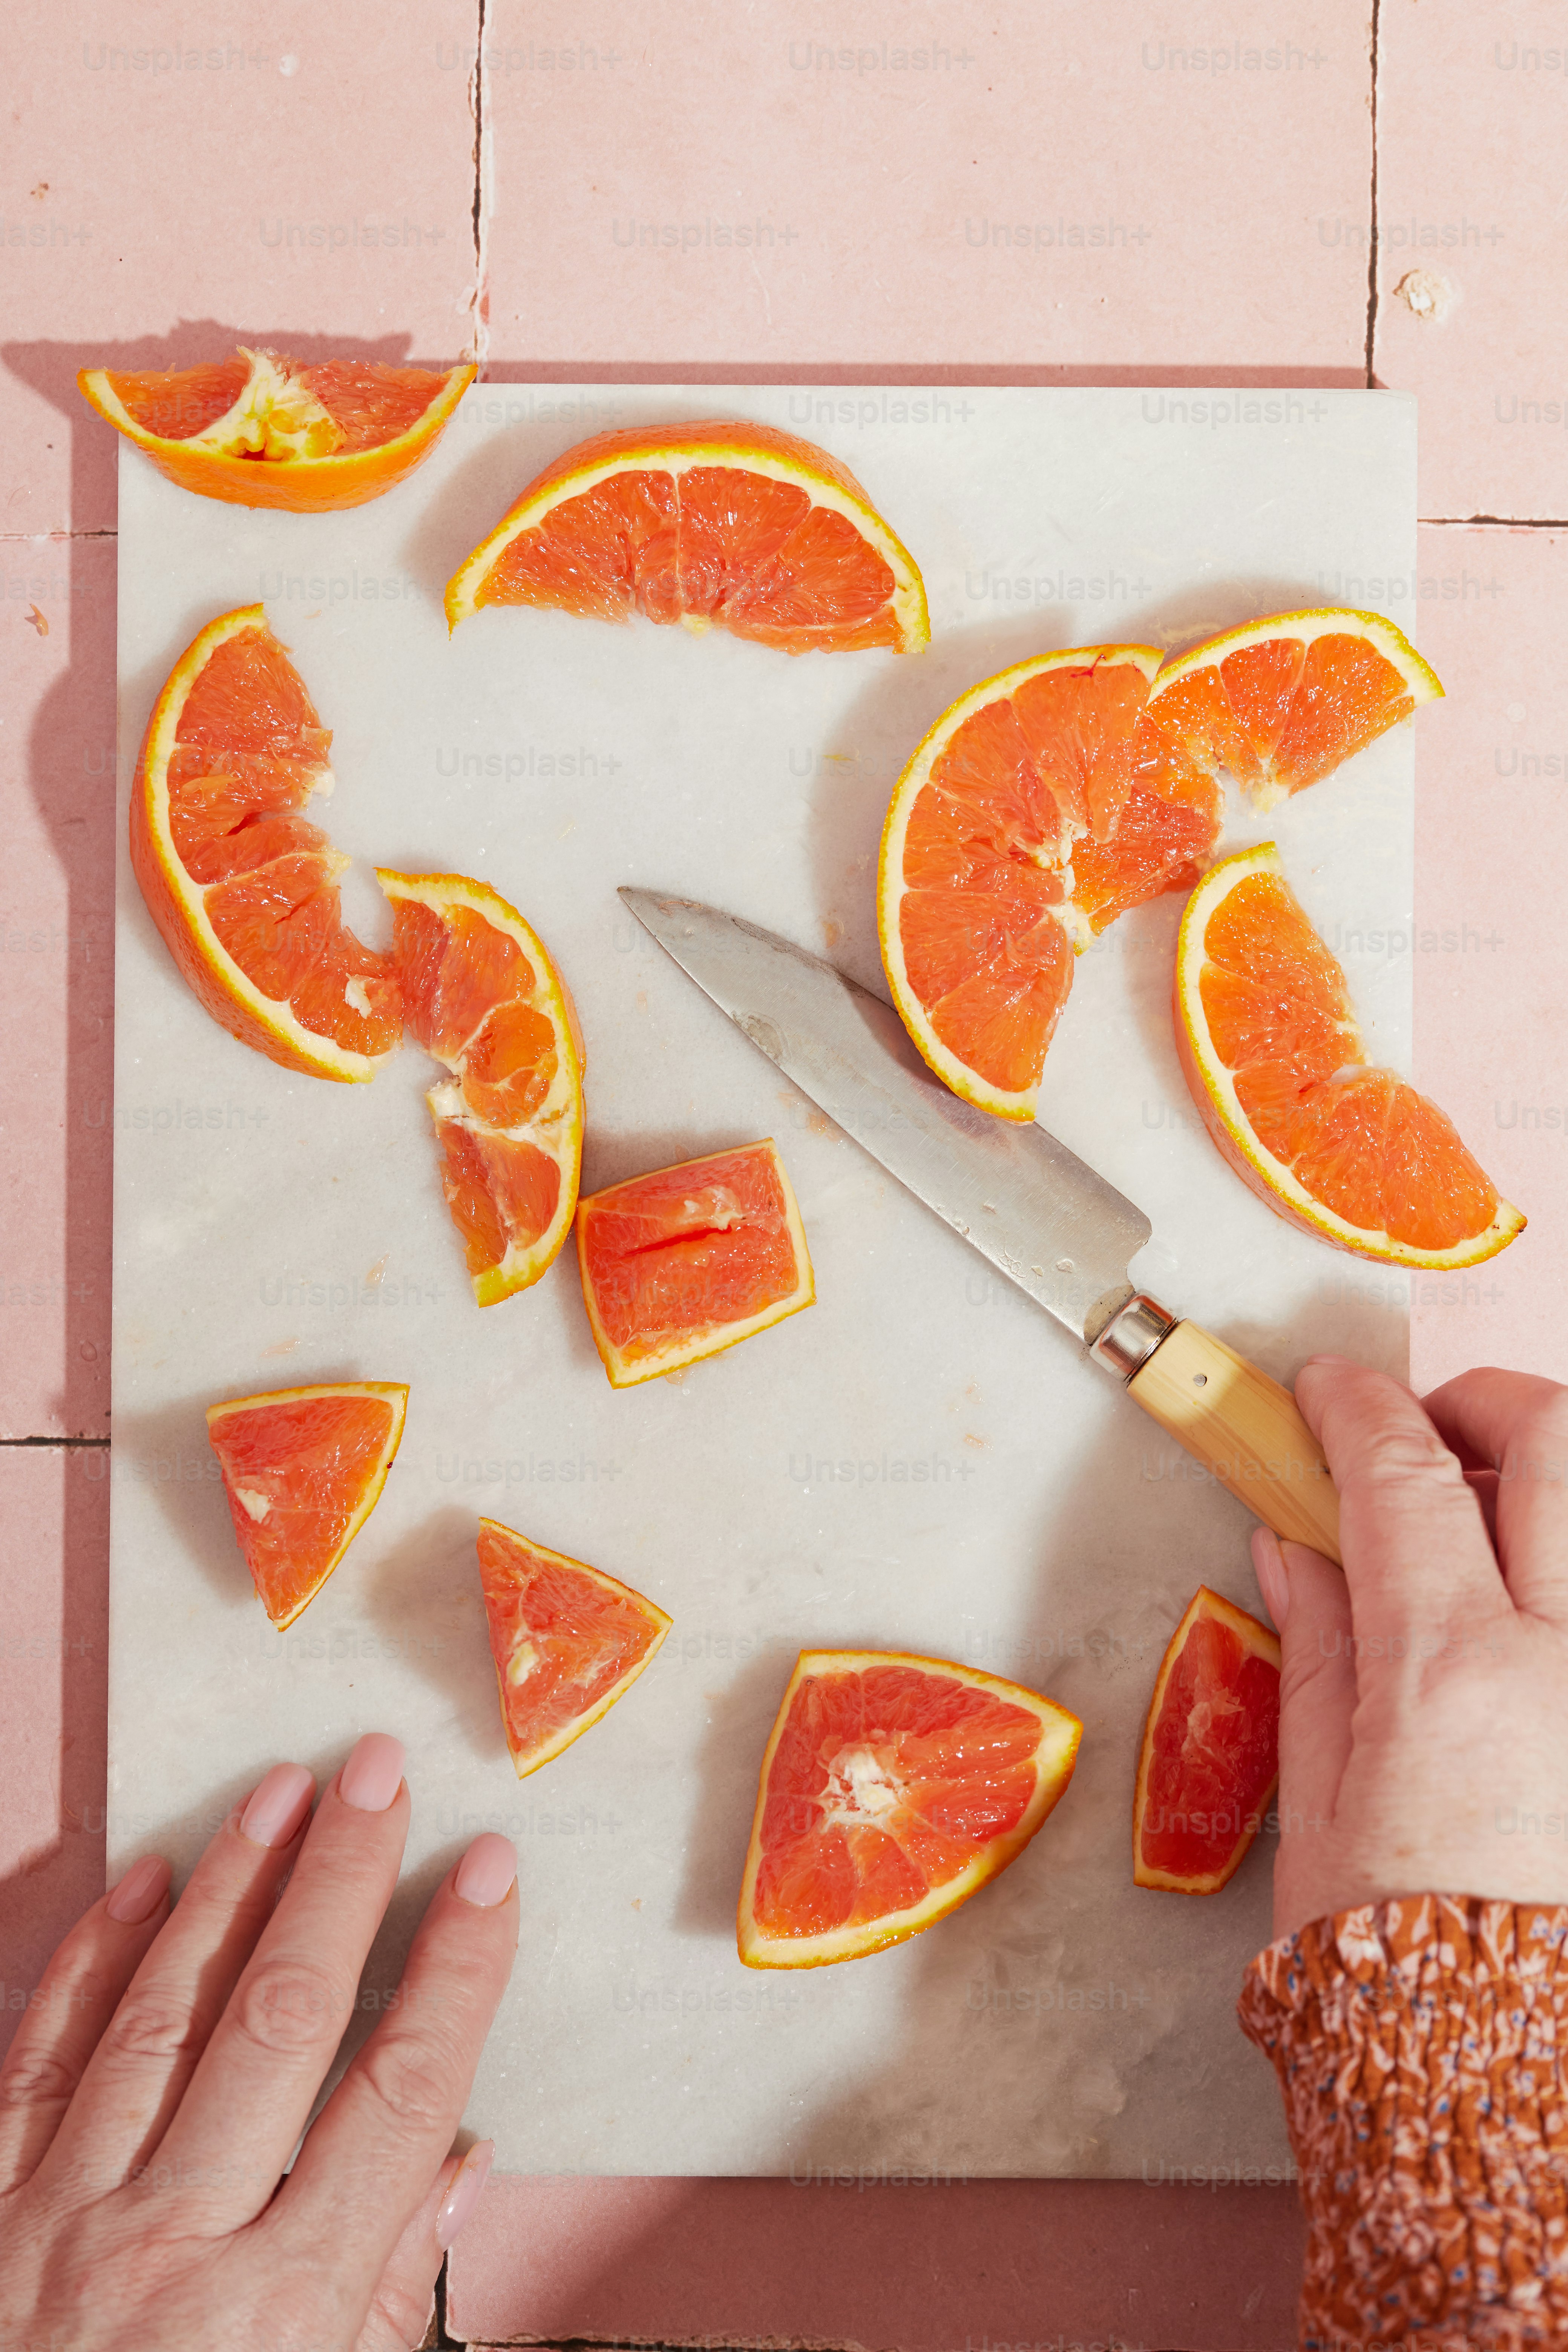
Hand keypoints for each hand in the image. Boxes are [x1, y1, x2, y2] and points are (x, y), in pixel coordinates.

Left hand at [0, 1733, 517, 2350]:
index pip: (398, 2097)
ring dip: (227, 1891)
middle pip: (282, 2024)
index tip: (491, 1870)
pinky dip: (89, 1962)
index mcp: (282, 2315)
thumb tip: (460, 2157)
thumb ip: (393, 2296)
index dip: (454, 1973)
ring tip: (281, 1792)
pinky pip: (35, 2059)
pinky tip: (145, 1883)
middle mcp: (174, 2250)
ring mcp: (60, 2222)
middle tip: (377, 1769)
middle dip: (340, 1881)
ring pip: (160, 2014)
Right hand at [1251, 1356, 1567, 1940]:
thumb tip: (1295, 1545)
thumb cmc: (1401, 1963)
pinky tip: (1532, 1613)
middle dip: (1487, 1403)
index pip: (1402, 1476)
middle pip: (1559, 1443)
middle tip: (1431, 1433)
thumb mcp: (1324, 1802)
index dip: (1355, 1408)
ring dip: (1552, 1485)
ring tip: (1492, 1527)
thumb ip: (1317, 1650)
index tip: (1325, 1392)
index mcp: (1452, 1679)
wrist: (1510, 2090)